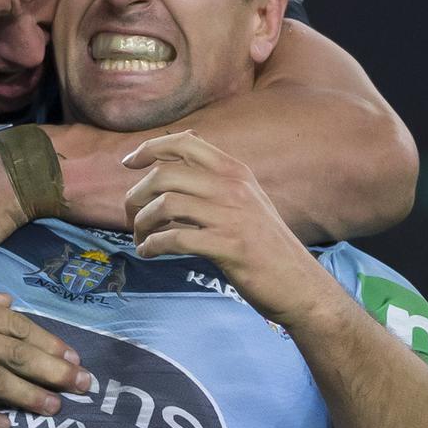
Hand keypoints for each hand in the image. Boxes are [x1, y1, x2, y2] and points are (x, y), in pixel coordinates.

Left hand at [123, 130, 335, 325]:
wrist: (300, 285)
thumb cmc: (265, 244)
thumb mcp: (246, 199)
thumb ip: (216, 179)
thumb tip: (178, 155)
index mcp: (236, 171)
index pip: (184, 142)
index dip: (149, 147)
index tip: (128, 162)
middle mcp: (233, 187)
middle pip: (164, 175)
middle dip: (136, 195)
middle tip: (130, 215)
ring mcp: (232, 216)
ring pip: (165, 205)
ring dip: (141, 223)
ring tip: (140, 238)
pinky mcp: (228, 246)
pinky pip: (175, 238)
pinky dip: (153, 245)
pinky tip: (148, 252)